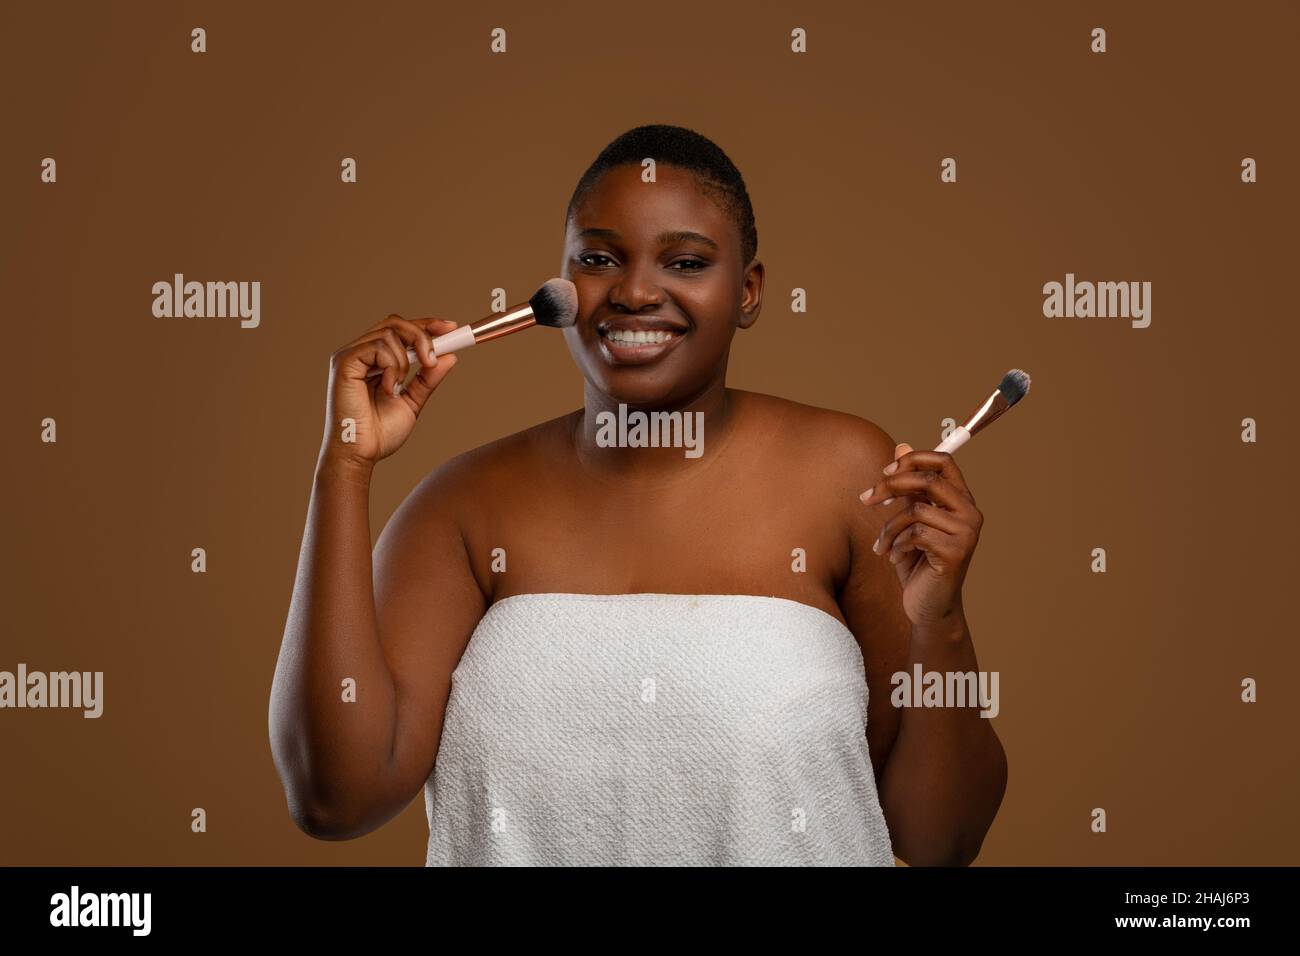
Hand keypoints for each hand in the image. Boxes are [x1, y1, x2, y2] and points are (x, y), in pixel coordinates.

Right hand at [319, 314, 459, 471]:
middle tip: (433, 359)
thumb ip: (428, 379)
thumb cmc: (379, 433)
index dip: (426, 324)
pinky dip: (393, 367)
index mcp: (374, 360)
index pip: (400, 329)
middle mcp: (360, 352)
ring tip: (400, 387)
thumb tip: (450, 356)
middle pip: (395, 322)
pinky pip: (378, 347)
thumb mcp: (412, 401)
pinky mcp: (344, 362)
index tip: (451, 328)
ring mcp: (350, 356)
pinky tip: (389, 389)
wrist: (360, 454)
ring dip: (406, 360)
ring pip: (390, 333)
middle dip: (422, 335)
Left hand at [858, 442, 982, 628]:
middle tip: (866, 500)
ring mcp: (967, 533)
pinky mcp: (957, 552)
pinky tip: (894, 558)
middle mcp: (970, 512)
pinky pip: (916, 534)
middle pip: (927, 480)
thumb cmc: (918, 562)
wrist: (928, 607)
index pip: (944, 461)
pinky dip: (897, 544)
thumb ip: (908, 488)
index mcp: (961, 500)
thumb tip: (900, 446)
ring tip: (882, 545)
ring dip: (889, 527)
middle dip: (889, 487)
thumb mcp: (909, 520)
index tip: (884, 472)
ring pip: (916, 510)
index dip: (913, 459)